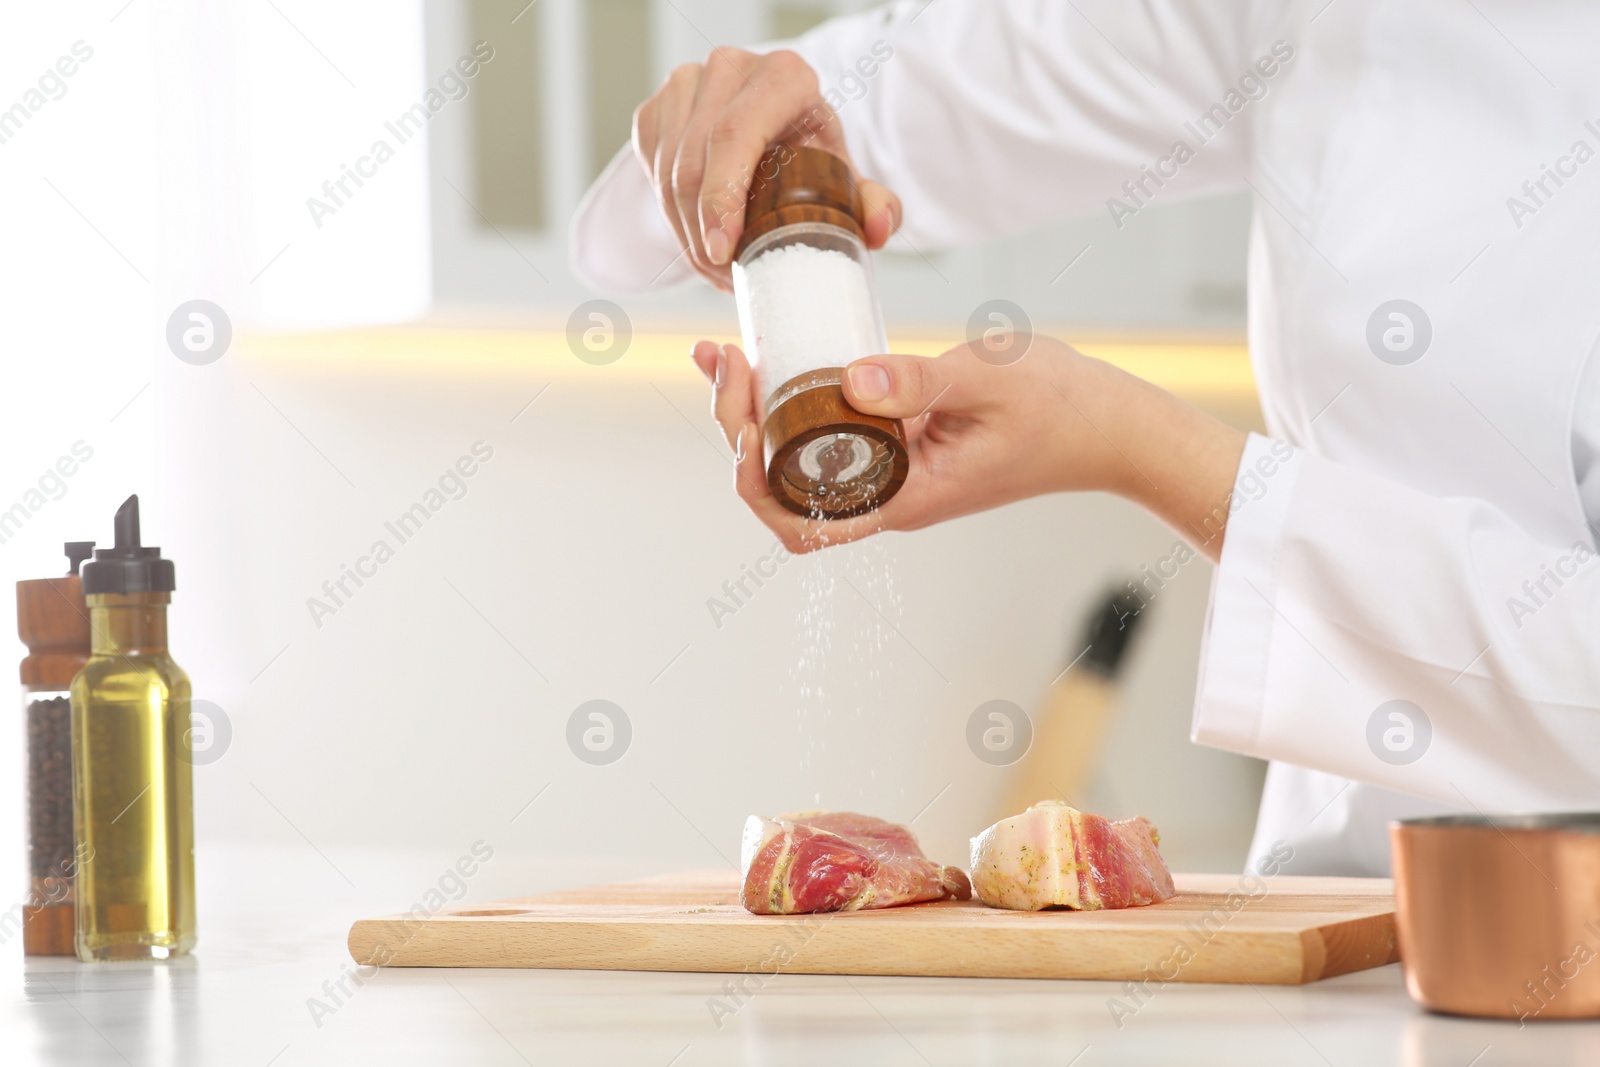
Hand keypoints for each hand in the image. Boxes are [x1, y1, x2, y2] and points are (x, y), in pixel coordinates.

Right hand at [631, 47, 900, 290]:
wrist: (775, 128)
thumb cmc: (812, 156)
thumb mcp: (846, 179)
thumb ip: (874, 205)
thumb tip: (878, 230)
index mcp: (784, 76)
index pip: (735, 134)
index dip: (721, 196)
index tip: (722, 250)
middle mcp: (731, 68)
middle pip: (695, 160)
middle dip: (702, 231)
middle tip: (724, 276)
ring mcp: (687, 83)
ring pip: (668, 171)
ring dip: (685, 232)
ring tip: (716, 269)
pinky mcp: (658, 107)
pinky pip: (652, 172)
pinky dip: (670, 216)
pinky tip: (697, 242)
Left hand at [690, 336, 1247, 559]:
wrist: (1113, 427)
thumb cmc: (1064, 409)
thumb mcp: (990, 381)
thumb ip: (919, 381)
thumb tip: (849, 380)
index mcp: (903, 497)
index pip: (798, 519)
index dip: (751, 476)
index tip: (743, 413)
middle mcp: (888, 495)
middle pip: (780, 490)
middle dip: (737, 429)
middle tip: (723, 359)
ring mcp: (893, 473)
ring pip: (796, 463)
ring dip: (753, 415)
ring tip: (726, 355)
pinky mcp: (901, 446)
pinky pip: (829, 436)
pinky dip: (790, 402)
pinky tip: (773, 360)